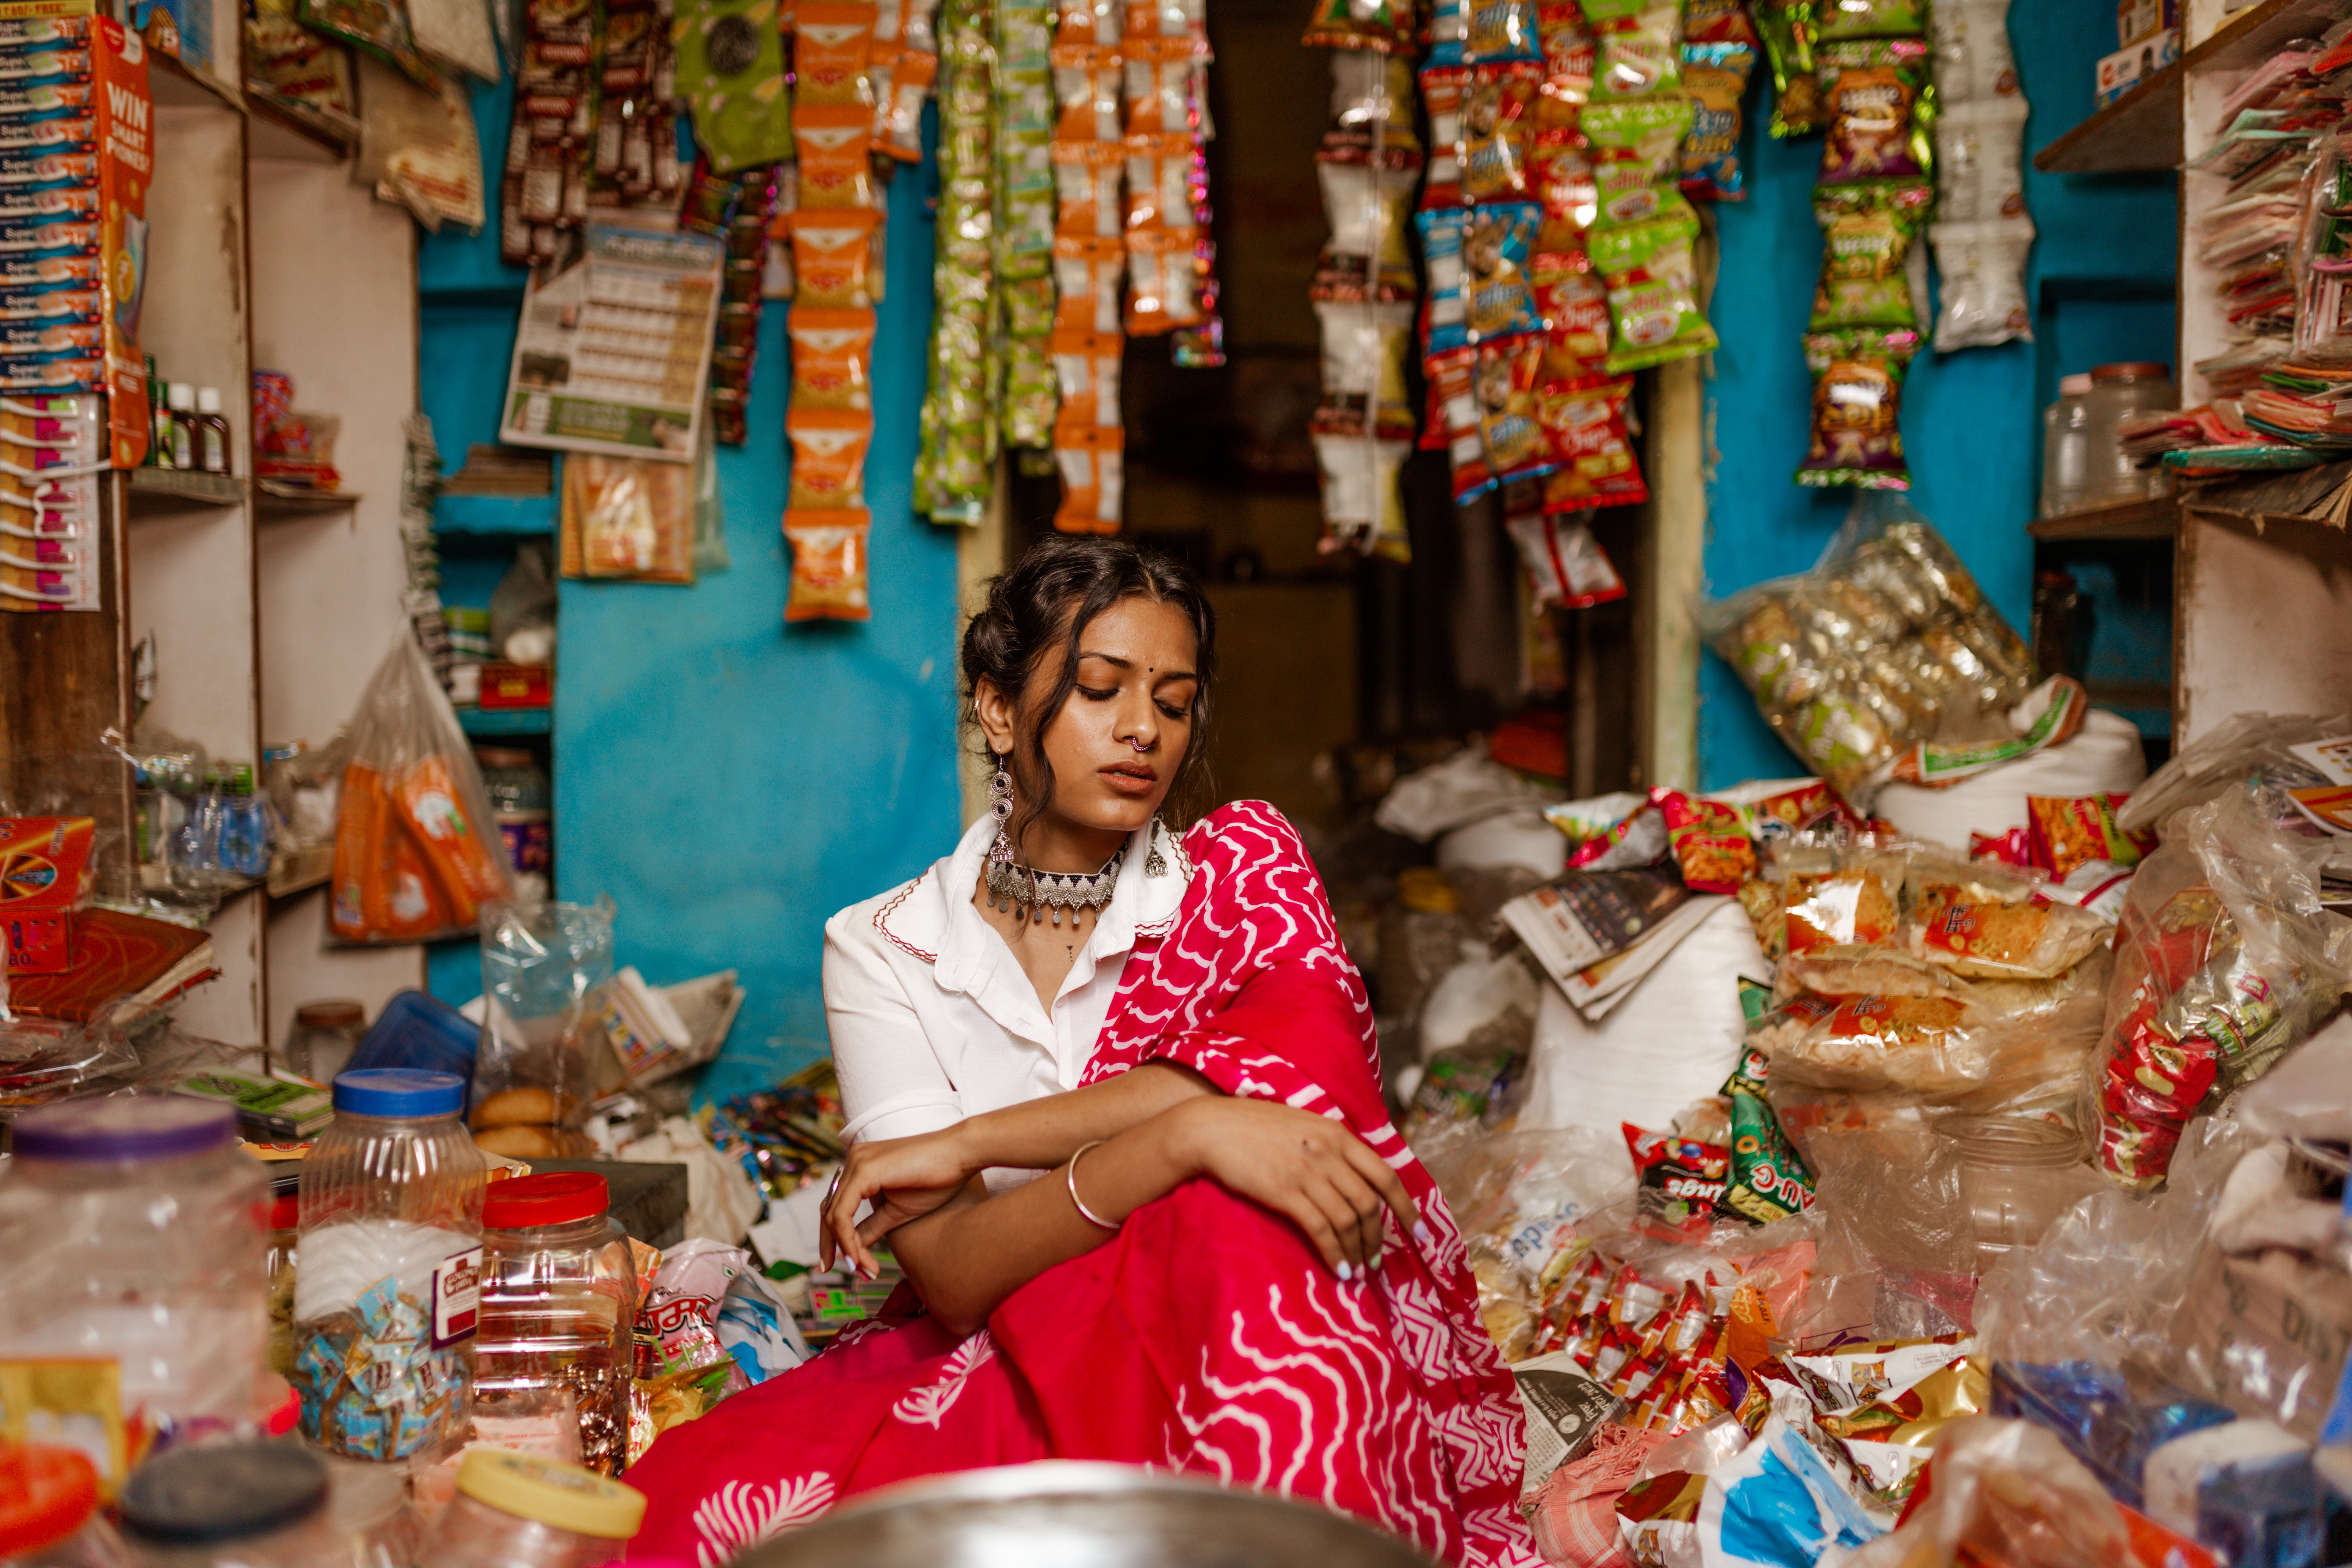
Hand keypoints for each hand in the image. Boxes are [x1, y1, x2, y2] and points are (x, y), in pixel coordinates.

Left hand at [819, 1127, 976, 1276]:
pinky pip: (843, 1214)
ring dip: (846, 1249)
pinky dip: (847, 1239)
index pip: (838, 1206)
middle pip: (829, 1211)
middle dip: (833, 1246)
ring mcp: (857, 1162)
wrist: (961, 1156)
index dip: (837, 1239)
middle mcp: (854, 1159)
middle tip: (845, 1272)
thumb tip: (851, 1249)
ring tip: (863, 1270)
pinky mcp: (863, 1170)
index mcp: (861, 1165)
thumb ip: (871, 1227)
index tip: (851, 1265)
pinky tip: (859, 1258)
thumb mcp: (897, 1212)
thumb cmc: (936, 1180)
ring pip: (834, 1215)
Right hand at [1165, 1097, 1419, 1275]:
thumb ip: (1333, 1148)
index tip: (1419, 1231)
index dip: (1406, 1207)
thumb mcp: (1305, 1127)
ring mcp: (1307, 1172)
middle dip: (1378, 1238)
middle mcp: (1329, 1152)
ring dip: (1357, 1251)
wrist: (1212, 1128)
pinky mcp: (1284, 1191)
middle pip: (1369, 1203)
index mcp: (1338, 1134)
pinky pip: (1321, 1228)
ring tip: (1357, 1270)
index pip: (1386, 1174)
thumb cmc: (1256, 1128)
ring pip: (1348, 1220)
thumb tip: (1359, 1180)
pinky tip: (1338, 1270)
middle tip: (1376, 1261)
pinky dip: (1334, 1253)